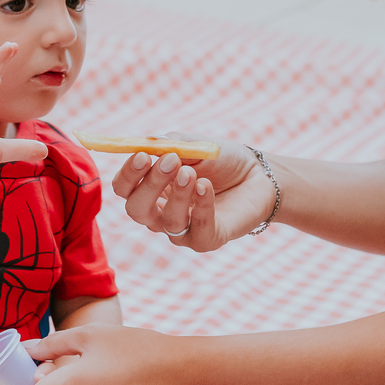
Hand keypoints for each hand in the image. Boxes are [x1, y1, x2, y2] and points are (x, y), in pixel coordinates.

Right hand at [111, 138, 274, 249]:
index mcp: (151, 189)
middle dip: (150, 184)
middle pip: (136, 210)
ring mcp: (183, 230)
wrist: (260, 175)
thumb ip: (172, 144)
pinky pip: (197, 230)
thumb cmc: (222, 160)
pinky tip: (206, 187)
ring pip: (167, 221)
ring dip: (178, 194)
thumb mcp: (195, 145)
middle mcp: (161, 213)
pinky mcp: (207, 240)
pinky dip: (201, 207)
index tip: (143, 155)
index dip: (128, 174)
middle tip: (171, 161)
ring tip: (193, 173)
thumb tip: (149, 144)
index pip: (124, 188)